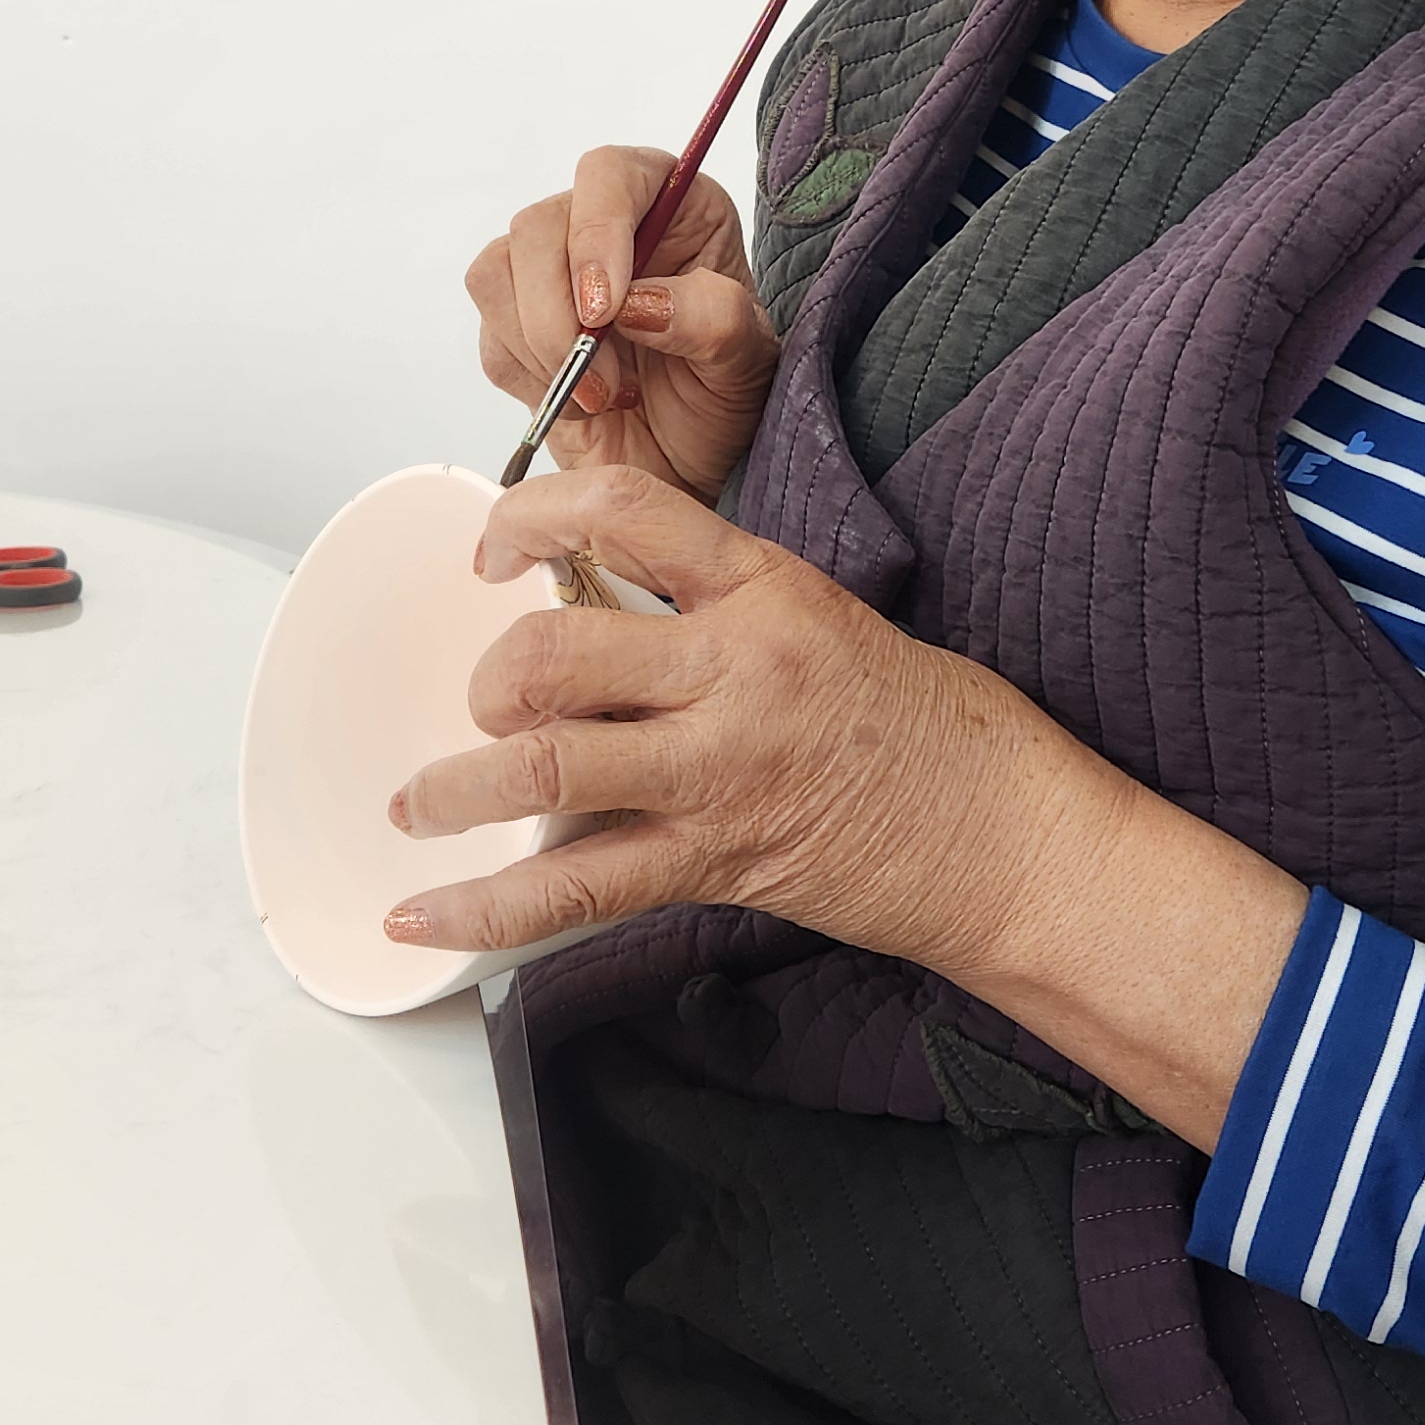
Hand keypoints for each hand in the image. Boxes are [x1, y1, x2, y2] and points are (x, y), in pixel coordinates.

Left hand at [384, 471, 1307, 1147]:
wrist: (1007, 830)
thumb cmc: (927, 721)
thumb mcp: (822, 615)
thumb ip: (714, 606)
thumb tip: (598, 608)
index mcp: (762, 588)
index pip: (623, 509)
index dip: (532, 514)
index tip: (495, 545)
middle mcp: (733, 671)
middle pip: (557, 651)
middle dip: (488, 677)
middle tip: (481, 698)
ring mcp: (719, 772)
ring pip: (543, 766)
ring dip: (454, 787)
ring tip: (417, 800)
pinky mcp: (714, 862)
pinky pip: (573, 889)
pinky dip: (483, 910)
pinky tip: (421, 915)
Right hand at [464, 146, 777, 498]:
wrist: (690, 461)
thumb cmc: (725, 396)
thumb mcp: (748, 361)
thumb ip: (712, 319)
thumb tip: (640, 303)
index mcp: (672, 205)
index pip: (609, 174)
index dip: (595, 232)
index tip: (605, 309)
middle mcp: (606, 225)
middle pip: (536, 227)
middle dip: (559, 317)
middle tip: (607, 383)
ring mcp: (552, 272)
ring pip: (495, 274)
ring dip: (540, 349)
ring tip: (604, 397)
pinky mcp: (515, 324)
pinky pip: (490, 336)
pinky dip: (529, 380)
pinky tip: (582, 403)